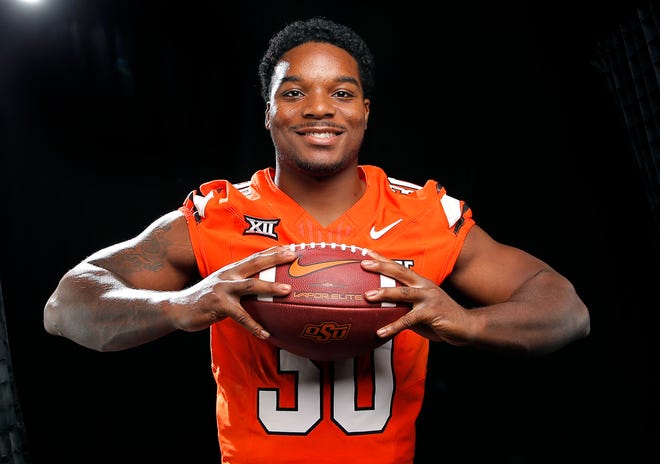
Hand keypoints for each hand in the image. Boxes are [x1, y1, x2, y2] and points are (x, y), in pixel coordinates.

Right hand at [174, 245, 295, 338]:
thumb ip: (241, 284)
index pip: (255, 257)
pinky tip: (265, 333)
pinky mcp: (218, 305)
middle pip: (255, 263)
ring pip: (250, 285)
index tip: (291, 247)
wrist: (179, 308)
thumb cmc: (206, 298)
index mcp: (231, 270)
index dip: (273, 251)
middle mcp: (228, 275)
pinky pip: (241, 316)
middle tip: (293, 255)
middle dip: (275, 258)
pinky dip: (254, 325)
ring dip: (270, 286)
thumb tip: (263, 288)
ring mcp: (223, 289)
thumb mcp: (224, 286)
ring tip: (287, 290)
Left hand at [361, 250, 471, 344]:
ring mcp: (428, 298)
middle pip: (400, 272)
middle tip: (363, 264)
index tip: (366, 253)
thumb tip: (381, 310)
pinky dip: (393, 326)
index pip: (399, 267)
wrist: (467, 326)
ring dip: (384, 293)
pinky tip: (381, 332)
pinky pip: (408, 320)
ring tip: (367, 296)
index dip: (383, 259)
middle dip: (381, 267)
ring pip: (403, 293)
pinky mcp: (431, 313)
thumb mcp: (420, 308)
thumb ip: (404, 305)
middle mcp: (424, 286)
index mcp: (421, 282)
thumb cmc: (441, 317)